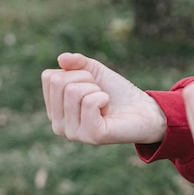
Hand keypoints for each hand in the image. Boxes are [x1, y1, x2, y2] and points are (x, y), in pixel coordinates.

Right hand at [42, 53, 166, 144]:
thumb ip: (77, 63)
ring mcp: (73, 133)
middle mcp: (58, 124)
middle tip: (101, 92)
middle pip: (59, 82)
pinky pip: (89, 102)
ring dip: (97, 89)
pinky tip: (108, 108)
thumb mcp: (96, 71)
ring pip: (73, 91)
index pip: (49, 77)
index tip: (91, 84)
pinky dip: (103, 97)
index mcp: (54, 108)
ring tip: (105, 102)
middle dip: (87, 79)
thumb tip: (62, 58)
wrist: (144, 109)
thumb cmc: (117, 92)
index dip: (76, 72)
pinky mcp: (91, 136)